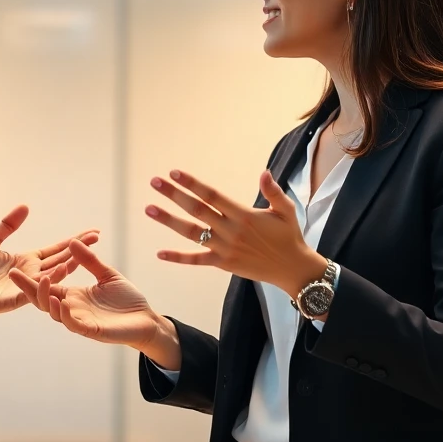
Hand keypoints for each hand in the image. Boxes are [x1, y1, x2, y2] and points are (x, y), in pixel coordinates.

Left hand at [0, 205, 99, 331]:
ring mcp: (25, 286)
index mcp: (27, 260)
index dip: (73, 241)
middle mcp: (31, 273)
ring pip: (52, 276)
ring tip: (81, 255)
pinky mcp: (15, 298)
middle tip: (96, 238)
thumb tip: (25, 206)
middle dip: (78, 250)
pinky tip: (59, 272)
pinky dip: (48, 282)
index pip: (55, 249)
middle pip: (59, 260)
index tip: (93, 232)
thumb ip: (7, 225)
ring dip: (67, 266)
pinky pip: (36, 290)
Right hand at [8, 241, 180, 370]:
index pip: (46, 287)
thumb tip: (74, 241)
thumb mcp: (106, 274)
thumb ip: (90, 260)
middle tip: (14, 274)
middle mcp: (71, 309)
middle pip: (42, 300)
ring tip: (42, 282)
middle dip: (27, 288)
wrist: (146, 319)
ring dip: (45, 298)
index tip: (13, 267)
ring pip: (53, 313)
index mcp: (72, 295)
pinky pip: (72, 324)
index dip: (30, 279)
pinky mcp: (91, 330)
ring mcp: (79, 320)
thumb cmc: (127, 299)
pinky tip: (58, 302)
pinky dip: (64, 313)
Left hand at [145, 169, 327, 298]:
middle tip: (155, 182)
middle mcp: (230, 231)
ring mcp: (224, 248)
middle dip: (174, 195)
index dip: (193, 184)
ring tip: (149, 208)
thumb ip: (273, 191)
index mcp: (243, 215)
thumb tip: (264, 173)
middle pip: (196, 209)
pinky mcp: (222, 264)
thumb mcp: (286, 210)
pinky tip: (160, 253)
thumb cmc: (289, 237)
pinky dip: (178, 257)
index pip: (212, 195)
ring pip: (191, 233)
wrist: (293, 269)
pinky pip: (197, 260)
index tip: (175, 173)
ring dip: (169, 220)